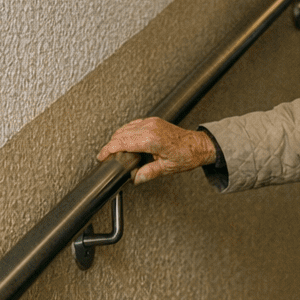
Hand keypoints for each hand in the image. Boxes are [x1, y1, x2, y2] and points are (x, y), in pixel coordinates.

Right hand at [96, 118, 216, 183]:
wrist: (198, 145)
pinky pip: (133, 124)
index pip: (123, 142)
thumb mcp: (167, 168)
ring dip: (117, 138)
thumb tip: (135, 178)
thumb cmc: (187, 155)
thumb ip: (148, 173)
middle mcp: (150, 128)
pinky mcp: (153, 121)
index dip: (108, 149)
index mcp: (152, 139)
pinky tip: (125, 141)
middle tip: (107, 157)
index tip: (101, 156)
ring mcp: (151, 122)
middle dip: (111, 145)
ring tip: (114, 151)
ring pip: (125, 128)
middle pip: (121, 134)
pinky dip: (126, 132)